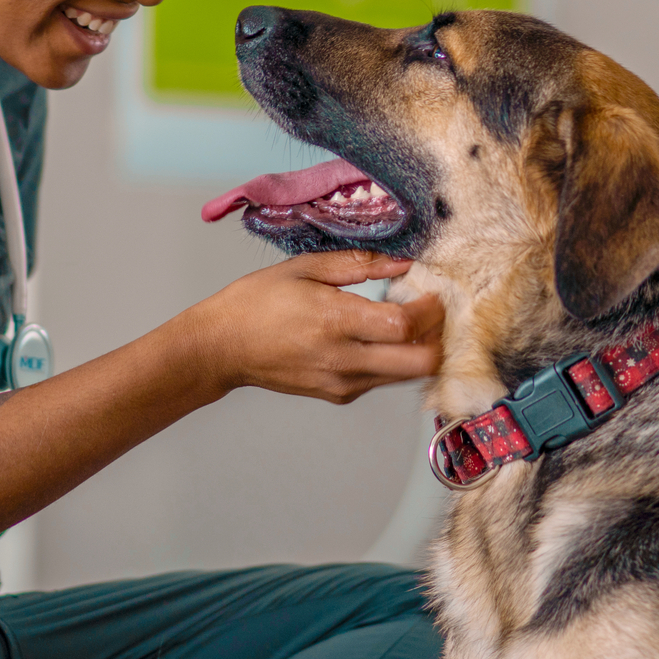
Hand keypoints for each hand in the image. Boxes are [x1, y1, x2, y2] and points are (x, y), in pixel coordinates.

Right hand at [182, 251, 443, 402]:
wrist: (222, 348)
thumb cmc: (256, 303)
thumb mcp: (304, 268)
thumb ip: (358, 264)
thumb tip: (401, 263)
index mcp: (334, 321)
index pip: (405, 326)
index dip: (430, 310)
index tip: (432, 293)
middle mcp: (343, 359)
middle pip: (420, 363)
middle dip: (437, 337)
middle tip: (432, 313)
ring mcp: (343, 382)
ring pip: (406, 375)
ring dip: (418, 349)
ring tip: (407, 321)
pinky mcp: (339, 395)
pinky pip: (383, 379)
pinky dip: (394, 359)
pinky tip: (378, 337)